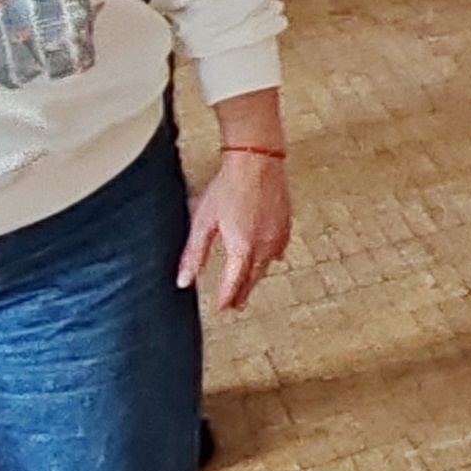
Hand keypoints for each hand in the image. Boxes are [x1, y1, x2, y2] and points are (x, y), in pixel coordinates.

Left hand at [177, 150, 291, 312]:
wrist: (257, 162)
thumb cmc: (229, 186)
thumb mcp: (203, 222)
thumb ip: (194, 254)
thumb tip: (184, 280)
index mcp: (242, 249)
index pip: (234, 285)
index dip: (226, 299)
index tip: (220, 309)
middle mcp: (264, 246)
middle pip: (253, 280)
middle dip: (242, 294)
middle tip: (234, 306)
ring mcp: (279, 236)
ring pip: (267, 267)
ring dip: (256, 278)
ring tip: (247, 286)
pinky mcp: (286, 225)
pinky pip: (278, 252)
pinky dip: (269, 260)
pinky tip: (267, 259)